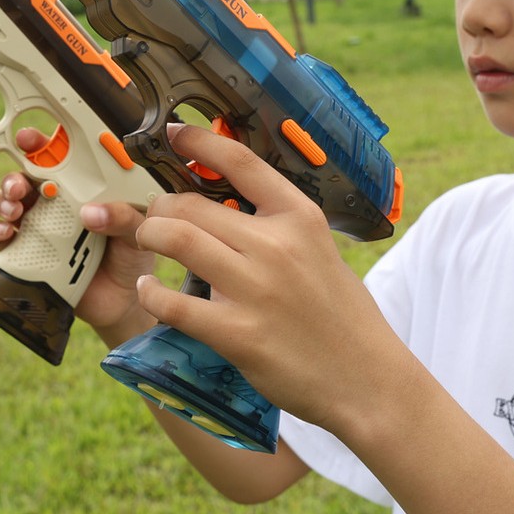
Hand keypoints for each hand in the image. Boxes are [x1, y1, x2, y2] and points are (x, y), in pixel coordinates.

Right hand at [0, 126, 154, 341]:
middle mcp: (56, 201)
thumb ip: (123, 215)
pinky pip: (1, 237)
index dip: (39, 143)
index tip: (29, 140)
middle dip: (15, 174)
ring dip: (2, 199)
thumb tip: (90, 213)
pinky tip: (7, 233)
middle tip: (20, 185)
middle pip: (24, 176)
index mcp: (83, 186)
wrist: (123, 302)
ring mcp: (38, 226)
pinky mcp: (26, 253)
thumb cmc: (132, 256)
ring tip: (13, 208)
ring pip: (6, 202)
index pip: (57, 156)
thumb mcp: (138, 229)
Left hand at [128, 123, 402, 435]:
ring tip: (146, 243)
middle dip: (159, 208)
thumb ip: (280, 228)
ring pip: (176, 239)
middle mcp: (277, 246)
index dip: (200, 141)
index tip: (174, 134)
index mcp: (300, 218)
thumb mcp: (321, 252)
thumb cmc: (343, 317)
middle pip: (191, 204)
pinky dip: (151, 293)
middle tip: (153, 219)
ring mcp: (256, 289)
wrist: (367, 380)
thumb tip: (231, 204)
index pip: (241, 162)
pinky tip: (149, 291)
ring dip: (148, 236)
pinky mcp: (238, 334)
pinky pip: (173, 303)